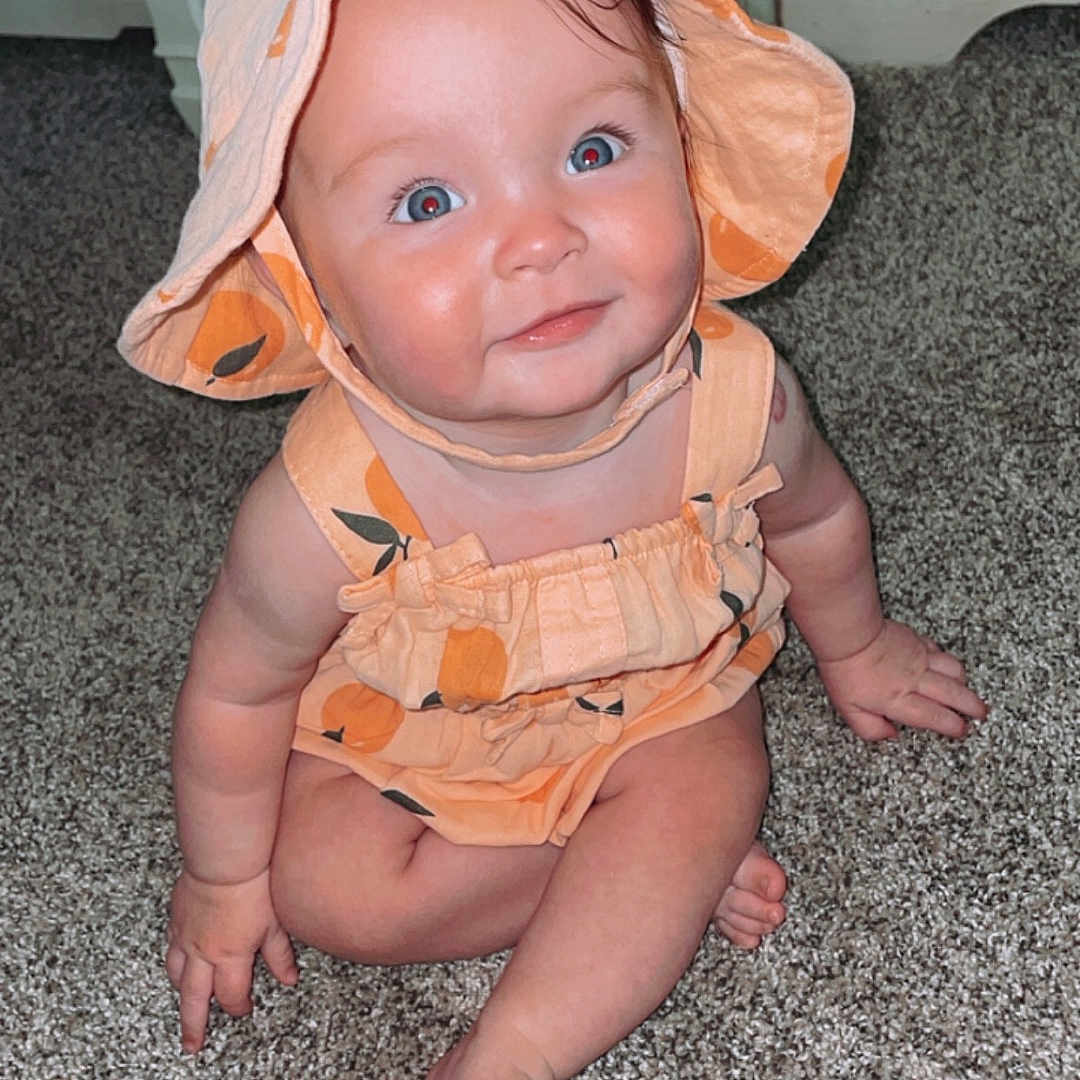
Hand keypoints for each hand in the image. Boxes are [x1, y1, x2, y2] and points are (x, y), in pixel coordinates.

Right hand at [165, 867, 296, 1052]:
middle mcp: (203, 953)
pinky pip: (170, 948)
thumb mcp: (275, 924)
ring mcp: (186, 936)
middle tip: (191, 1045)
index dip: (239, 1006)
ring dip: (181, 993)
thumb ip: (279, 955)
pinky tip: (177, 960)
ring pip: (176, 975)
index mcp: (230, 957)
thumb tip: (289, 979)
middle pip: (193, 999)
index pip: (232, 995)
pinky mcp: (177, 918)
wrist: (225, 860)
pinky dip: (173, 960)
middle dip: (194, 1025)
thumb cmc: (254, 886)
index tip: (245, 1009)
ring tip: (184, 1002)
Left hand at [817, 619, 987, 740]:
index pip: (934, 717)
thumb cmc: (844, 670)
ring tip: (967, 691)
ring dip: (963, 683)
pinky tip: (946, 665)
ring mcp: (918, 658)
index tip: (961, 730)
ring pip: (953, 671)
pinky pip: (940, 652)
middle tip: (981, 713)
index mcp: (899, 701)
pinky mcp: (916, 640)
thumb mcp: (848, 709)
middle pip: (953, 695)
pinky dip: (947, 661)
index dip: (952, 725)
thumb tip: (890, 735)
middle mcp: (914, 681)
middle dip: (971, 706)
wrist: (849, 633)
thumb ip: (869, 728)